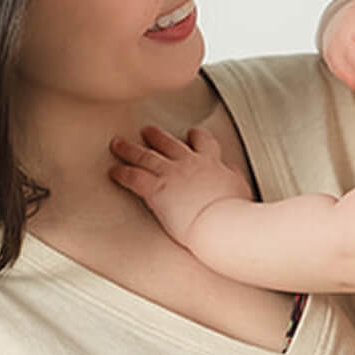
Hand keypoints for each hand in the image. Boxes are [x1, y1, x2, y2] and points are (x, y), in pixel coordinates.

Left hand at [109, 124, 253, 244]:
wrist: (223, 224)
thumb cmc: (235, 213)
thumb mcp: (241, 189)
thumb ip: (233, 175)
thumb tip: (230, 168)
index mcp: (212, 163)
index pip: (202, 141)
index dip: (195, 137)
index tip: (190, 134)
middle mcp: (190, 163)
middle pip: (169, 143)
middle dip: (156, 136)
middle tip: (146, 130)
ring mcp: (171, 174)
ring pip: (146, 155)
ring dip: (130, 149)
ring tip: (118, 144)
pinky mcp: (156, 189)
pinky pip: (134, 177)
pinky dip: (122, 173)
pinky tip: (114, 172)